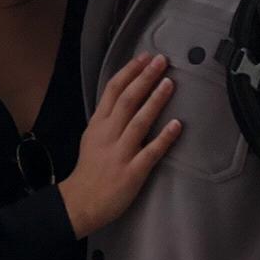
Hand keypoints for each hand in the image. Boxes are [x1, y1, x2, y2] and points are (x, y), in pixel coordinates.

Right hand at [58, 53, 180, 238]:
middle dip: (144, 78)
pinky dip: (164, 138)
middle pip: (126, 100)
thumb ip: (107, 119)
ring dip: (155, 101)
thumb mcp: (92, 137)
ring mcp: (120, 153)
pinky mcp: (132, 171)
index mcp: (98, 124)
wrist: (82, 202)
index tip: (144, 57)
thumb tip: (125, 98)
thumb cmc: (90, 170)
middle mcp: (108, 134)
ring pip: (138, 121)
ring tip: (169, 83)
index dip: (129, 71)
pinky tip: (177, 125)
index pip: (112, 90)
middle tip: (161, 61)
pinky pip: (151, 152)